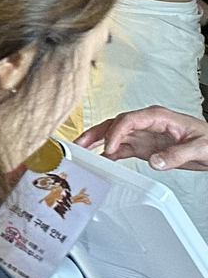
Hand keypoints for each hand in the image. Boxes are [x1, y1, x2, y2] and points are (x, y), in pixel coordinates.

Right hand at [78, 106, 207, 171]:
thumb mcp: (198, 148)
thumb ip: (176, 154)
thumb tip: (154, 162)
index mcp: (158, 116)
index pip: (129, 120)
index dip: (116, 133)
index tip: (109, 147)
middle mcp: (147, 123)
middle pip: (115, 124)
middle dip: (96, 133)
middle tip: (80, 144)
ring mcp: (144, 134)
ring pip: (115, 135)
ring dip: (98, 142)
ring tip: (83, 150)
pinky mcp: (145, 146)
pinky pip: (123, 148)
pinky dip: (111, 153)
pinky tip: (103, 160)